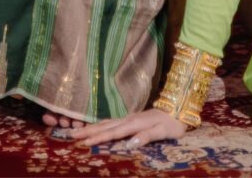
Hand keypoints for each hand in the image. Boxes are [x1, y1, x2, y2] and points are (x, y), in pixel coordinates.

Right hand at [66, 108, 187, 148]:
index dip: (98, 137)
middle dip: (88, 130)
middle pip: (105, 126)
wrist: (180, 108)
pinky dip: (102, 125)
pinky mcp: (132, 118)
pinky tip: (98, 127)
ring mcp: (130, 118)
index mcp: (135, 123)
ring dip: (93, 127)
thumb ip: (147, 136)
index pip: (113, 132)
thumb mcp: (163, 131)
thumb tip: (130, 143)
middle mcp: (130, 119)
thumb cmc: (173, 123)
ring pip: (108, 123)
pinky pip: (113, 122)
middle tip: (71, 134)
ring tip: (78, 129)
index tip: (83, 142)